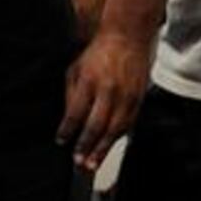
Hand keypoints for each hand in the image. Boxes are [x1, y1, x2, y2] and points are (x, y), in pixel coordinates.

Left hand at [56, 30, 152, 170]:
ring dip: (102, 149)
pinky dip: (117, 138)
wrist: (127, 37)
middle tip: (78, 162)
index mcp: (89, 80)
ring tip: (93, 163)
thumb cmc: (98, 52)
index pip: (75, 113)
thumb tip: (67, 120)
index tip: (62, 141)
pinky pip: (128, 124)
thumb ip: (71, 95)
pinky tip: (109, 146)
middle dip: (85, 146)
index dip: (67, 130)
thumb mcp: (76, 68)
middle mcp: (108, 90)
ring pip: (114, 130)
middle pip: (96, 126)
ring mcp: (126, 96)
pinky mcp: (138, 99)